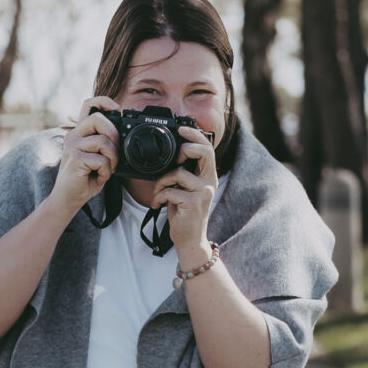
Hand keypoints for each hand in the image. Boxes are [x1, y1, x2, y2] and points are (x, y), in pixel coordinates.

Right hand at [48, 97, 120, 213]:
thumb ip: (105, 144)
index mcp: (79, 133)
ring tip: (105, 171)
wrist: (68, 199)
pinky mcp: (75, 159)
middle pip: (99, 119)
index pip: (88, 105)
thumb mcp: (97, 157)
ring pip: (104, 142)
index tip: (117, 108)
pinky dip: (106, 172)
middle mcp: (73, 136)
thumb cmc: (84, 179)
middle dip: (114, 136)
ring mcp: (72, 146)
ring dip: (112, 160)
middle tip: (114, 154)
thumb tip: (122, 136)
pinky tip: (98, 178)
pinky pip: (102, 160)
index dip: (103, 101)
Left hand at [150, 126, 216, 258]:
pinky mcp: (193, 203)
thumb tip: (172, 154)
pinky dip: (158, 197)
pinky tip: (158, 204)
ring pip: (178, 173)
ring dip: (161, 183)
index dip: (195, 135)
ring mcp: (202, 192)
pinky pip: (169, 190)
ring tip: (159, 193)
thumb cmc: (184, 212)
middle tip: (174, 158)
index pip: (207, 149)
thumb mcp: (185, 188)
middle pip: (203, 152)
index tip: (181, 129)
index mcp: (208, 175)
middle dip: (185, 148)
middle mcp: (209, 182)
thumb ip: (184, 172)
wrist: (189, 238)